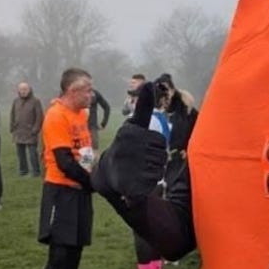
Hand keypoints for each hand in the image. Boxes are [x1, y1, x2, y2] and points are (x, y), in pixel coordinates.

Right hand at [91, 83, 165, 199]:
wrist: (107, 173)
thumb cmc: (126, 145)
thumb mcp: (134, 125)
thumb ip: (144, 106)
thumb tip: (149, 82)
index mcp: (130, 133)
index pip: (160, 142)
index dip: (156, 146)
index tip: (143, 147)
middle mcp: (126, 148)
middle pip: (161, 156)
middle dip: (155, 160)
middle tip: (140, 160)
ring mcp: (126, 167)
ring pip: (158, 171)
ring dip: (153, 173)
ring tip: (138, 170)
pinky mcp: (128, 185)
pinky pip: (152, 185)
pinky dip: (148, 186)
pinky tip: (138, 183)